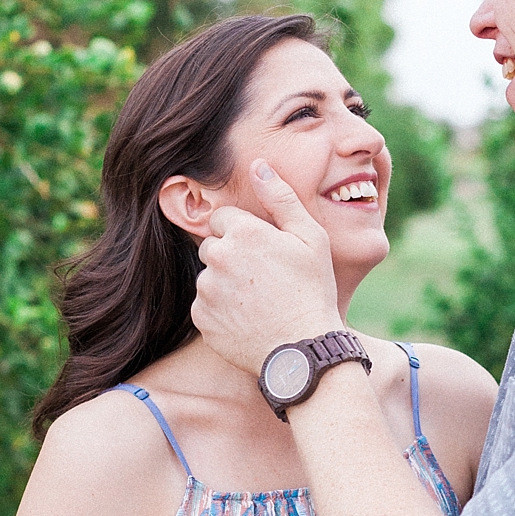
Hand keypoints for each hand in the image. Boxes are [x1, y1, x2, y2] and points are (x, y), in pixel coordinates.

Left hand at [193, 162, 340, 374]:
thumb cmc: (312, 291)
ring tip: (258, 302)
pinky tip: (248, 319)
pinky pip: (205, 306)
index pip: (224, 219)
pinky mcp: (202, 318)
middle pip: (213, 246)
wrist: (303, 349)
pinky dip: (221, 311)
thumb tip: (259, 166)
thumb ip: (281, 198)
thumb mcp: (310, 238)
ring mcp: (206, 290)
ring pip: (209, 277)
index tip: (265, 253)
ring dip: (226, 284)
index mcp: (243, 233)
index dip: (246, 234)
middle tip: (264, 279)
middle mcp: (217, 258)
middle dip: (232, 256)